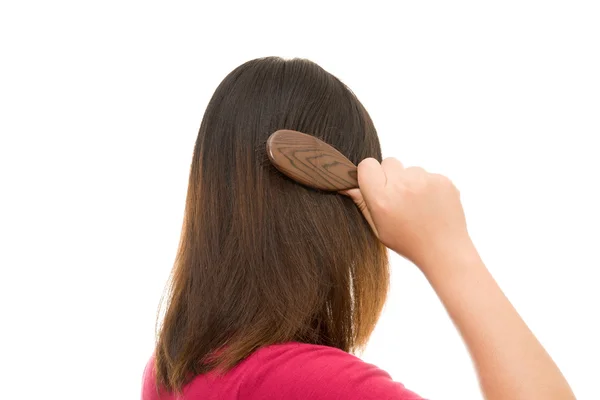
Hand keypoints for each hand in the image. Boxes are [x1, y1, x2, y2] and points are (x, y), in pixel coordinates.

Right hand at [342, 158, 469, 268]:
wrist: (444, 250)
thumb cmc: (407, 242)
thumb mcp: (378, 227)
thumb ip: (362, 202)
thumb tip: (345, 185)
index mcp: (382, 198)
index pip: (367, 165)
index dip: (369, 173)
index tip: (375, 185)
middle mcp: (402, 185)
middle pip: (389, 162)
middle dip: (390, 175)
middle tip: (397, 198)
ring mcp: (424, 180)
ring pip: (410, 168)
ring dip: (410, 181)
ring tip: (417, 205)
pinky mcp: (442, 180)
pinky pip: (428, 174)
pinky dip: (428, 186)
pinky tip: (430, 205)